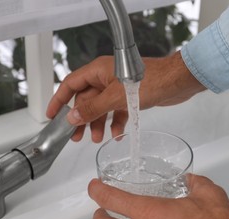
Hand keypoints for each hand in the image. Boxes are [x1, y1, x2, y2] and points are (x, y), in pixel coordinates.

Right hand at [46, 51, 205, 141]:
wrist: (177, 82)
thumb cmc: (151, 81)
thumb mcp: (116, 97)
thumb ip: (93, 108)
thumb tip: (72, 117)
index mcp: (98, 71)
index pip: (70, 85)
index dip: (58, 100)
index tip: (51, 115)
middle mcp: (106, 78)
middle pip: (86, 100)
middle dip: (81, 119)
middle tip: (76, 137)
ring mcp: (118, 87)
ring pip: (101, 107)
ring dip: (98, 123)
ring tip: (97, 138)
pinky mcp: (130, 96)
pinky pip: (117, 111)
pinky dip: (115, 122)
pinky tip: (117, 134)